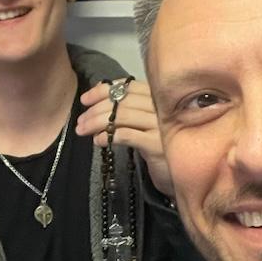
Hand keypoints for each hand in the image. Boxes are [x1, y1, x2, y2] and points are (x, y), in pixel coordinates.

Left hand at [76, 77, 170, 195]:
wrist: (181, 174)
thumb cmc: (159, 146)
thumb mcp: (144, 123)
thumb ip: (128, 107)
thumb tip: (98, 92)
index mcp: (159, 97)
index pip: (128, 86)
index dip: (103, 90)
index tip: (84, 99)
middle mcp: (163, 107)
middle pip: (123, 101)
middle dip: (96, 109)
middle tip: (80, 120)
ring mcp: (162, 126)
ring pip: (122, 116)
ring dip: (97, 122)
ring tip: (82, 130)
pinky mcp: (157, 145)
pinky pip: (127, 135)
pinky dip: (108, 136)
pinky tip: (97, 141)